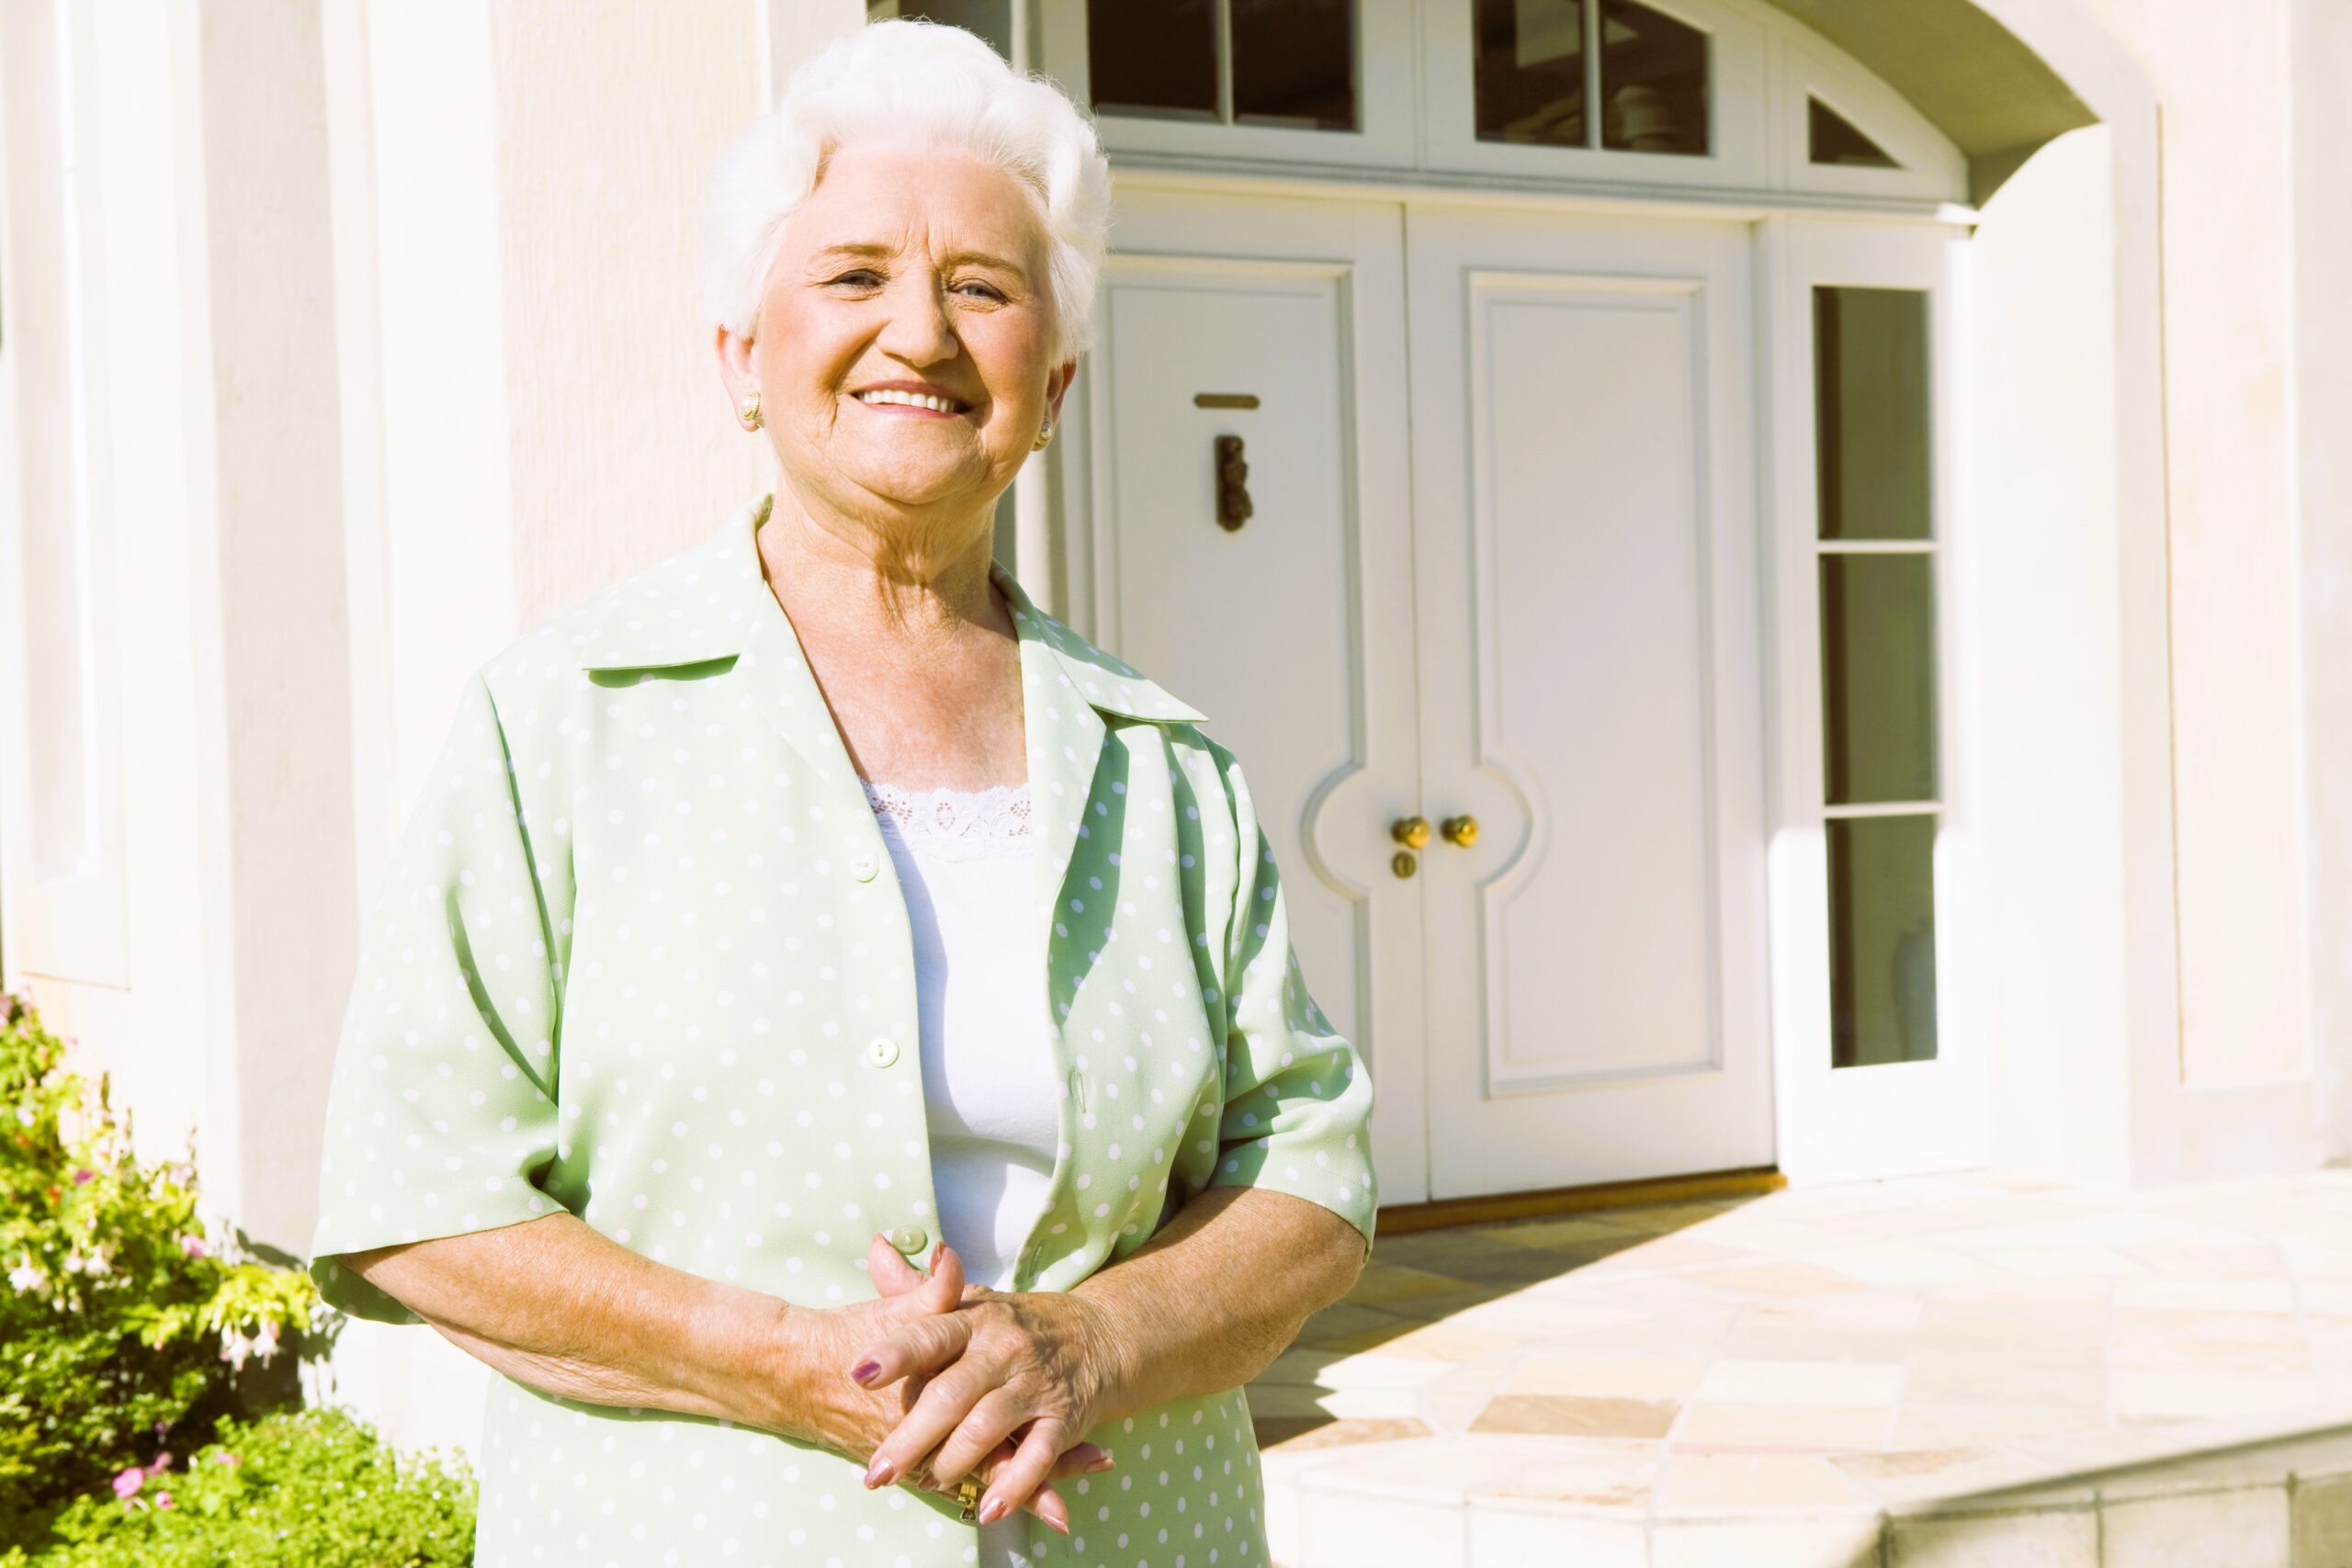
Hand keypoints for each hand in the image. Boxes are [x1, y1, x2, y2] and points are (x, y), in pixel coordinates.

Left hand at [849, 1239, 1128, 1529]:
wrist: (1101, 1335)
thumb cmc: (1018, 1325)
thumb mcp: (972, 1303)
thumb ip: (920, 1290)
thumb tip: (877, 1248)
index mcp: (974, 1320)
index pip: (929, 1334)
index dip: (894, 1353)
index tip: (857, 1372)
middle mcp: (1003, 1349)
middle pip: (951, 1394)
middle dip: (911, 1437)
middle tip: (877, 1472)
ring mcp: (1035, 1384)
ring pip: (988, 1427)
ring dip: (954, 1462)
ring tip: (925, 1483)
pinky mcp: (1064, 1417)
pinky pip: (1039, 1455)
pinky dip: (1016, 1485)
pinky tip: (990, 1507)